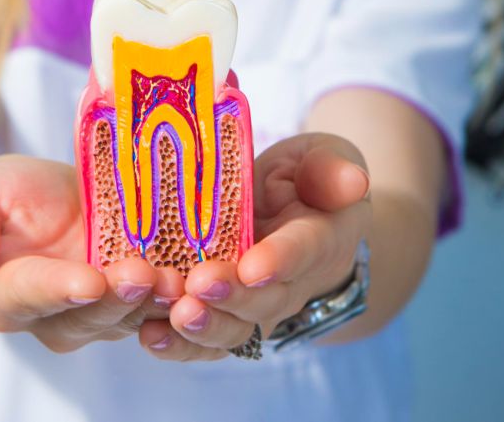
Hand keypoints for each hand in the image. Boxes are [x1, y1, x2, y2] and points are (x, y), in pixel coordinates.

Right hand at [0, 155, 183, 352]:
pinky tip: (205, 274)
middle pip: (91, 313)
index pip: (33, 296)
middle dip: (119, 296)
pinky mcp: (137, 293)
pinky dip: (183, 291)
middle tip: (146, 274)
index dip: (61, 290)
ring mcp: (103, 308)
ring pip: (132, 313)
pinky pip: (160, 299)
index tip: (88, 281)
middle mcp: (59, 314)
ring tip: (182, 277)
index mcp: (10, 294)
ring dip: (158, 299)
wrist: (34, 206)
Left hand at [138, 133, 370, 359]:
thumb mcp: (321, 158)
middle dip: (233, 297)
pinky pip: (207, 341)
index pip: (305, 250)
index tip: (254, 267)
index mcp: (319, 236)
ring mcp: (257, 305)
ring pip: (236, 330)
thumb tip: (353, 181)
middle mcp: (291, 282)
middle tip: (200, 285)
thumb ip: (330, 167)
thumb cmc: (305, 180)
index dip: (281, 260)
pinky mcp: (226, 315)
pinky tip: (151, 337)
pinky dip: (180, 346)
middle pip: (265, 300)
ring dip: (204, 327)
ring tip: (175, 316)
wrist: (298, 217)